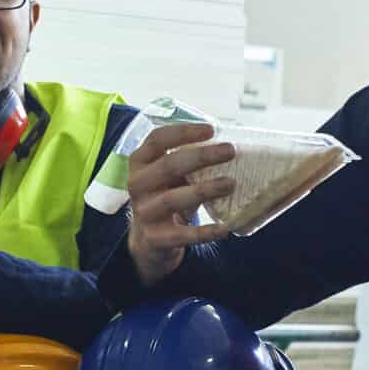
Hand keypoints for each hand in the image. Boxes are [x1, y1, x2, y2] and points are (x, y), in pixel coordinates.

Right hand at [125, 122, 236, 283]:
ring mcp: (144, 212)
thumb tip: (227, 147)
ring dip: (205, 190)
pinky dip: (204, 232)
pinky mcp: (155, 238)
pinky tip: (224, 228)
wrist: (149, 240)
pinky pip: (182, 234)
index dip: (184, 132)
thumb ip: (188, 161)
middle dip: (202, 156)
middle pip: (169, 165)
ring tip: (230, 184)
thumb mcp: (169, 175)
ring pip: (174, 198)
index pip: (157, 139)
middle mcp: (137, 184)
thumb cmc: (166, 196)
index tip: (211, 129)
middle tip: (230, 151)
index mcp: (140, 162)